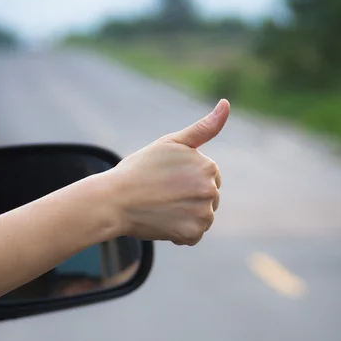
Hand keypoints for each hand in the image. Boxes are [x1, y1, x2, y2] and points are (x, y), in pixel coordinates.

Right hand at [111, 99, 229, 245]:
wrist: (114, 200)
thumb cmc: (140, 169)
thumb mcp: (171, 143)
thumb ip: (203, 128)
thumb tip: (226, 103)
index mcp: (208, 166)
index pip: (209, 179)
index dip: (187, 180)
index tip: (167, 180)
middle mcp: (210, 189)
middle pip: (208, 200)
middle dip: (189, 199)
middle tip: (161, 196)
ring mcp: (203, 213)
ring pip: (202, 219)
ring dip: (185, 217)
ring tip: (161, 209)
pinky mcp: (192, 233)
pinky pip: (193, 237)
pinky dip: (180, 234)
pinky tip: (161, 223)